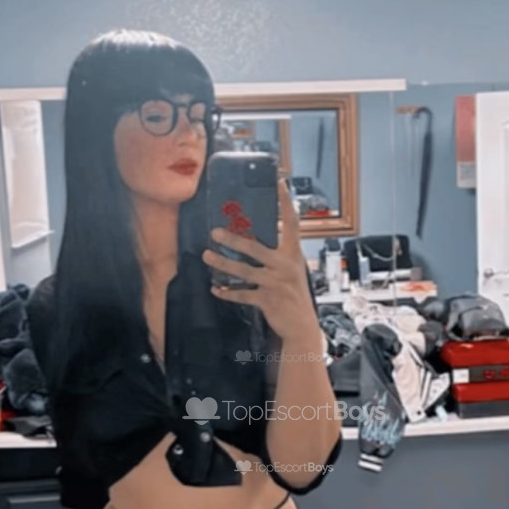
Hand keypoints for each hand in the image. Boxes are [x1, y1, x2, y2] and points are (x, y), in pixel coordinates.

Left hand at [202, 179, 316, 340]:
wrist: (302, 326)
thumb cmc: (294, 293)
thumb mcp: (292, 268)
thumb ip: (278, 252)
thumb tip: (258, 234)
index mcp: (293, 253)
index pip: (291, 222)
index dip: (285, 202)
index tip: (278, 182)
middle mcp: (285, 265)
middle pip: (256, 248)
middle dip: (234, 239)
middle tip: (215, 231)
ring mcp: (276, 283)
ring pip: (244, 270)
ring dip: (222, 263)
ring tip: (207, 256)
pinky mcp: (267, 300)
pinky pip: (242, 294)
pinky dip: (227, 292)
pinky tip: (215, 289)